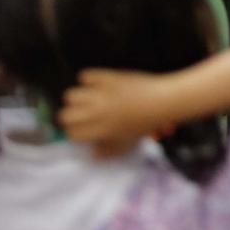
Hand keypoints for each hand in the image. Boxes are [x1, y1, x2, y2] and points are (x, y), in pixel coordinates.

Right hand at [59, 69, 176, 158]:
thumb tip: (92, 154)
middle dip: (71, 117)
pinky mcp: (107, 78)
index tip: (83, 130)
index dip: (76, 132)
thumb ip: (108, 152)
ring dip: (77, 98)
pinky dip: (89, 79)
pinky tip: (96, 84)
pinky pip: (86, 76)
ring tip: (87, 99)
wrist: (163, 100)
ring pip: (71, 95)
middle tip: (82, 115)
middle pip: (65, 115)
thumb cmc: (146, 123)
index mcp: (100, 130)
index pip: (72, 133)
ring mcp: (101, 94)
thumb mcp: (127, 144)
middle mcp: (96, 112)